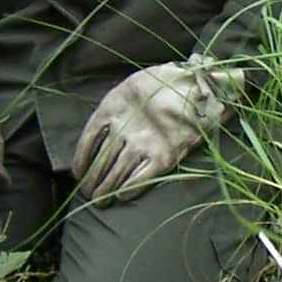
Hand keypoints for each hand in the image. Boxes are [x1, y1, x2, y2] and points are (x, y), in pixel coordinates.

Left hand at [72, 56, 246, 203]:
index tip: (77, 173)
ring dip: (105, 190)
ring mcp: (143, 144)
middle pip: (100, 161)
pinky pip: (139, 179)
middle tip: (87, 195)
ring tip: (99, 203)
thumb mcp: (139, 81)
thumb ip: (126, 99)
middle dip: (91, 181)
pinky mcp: (162, 157)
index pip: (89, 137)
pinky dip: (128, 190)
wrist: (204, 85)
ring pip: (115, 173)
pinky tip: (121, 198)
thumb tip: (112, 119)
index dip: (81, 158)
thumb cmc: (172, 79)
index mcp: (113, 105)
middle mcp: (124, 128)